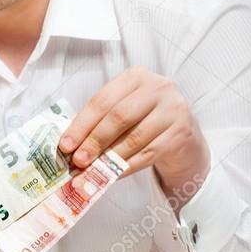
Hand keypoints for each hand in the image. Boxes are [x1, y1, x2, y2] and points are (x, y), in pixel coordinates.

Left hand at [59, 66, 210, 207]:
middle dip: (94, 141)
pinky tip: (113, 175)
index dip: (81, 124)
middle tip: (78, 161)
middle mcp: (158, 87)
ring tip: (92, 171)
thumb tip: (71, 145)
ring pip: (133, 138)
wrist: (184, 137)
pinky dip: (127, 166)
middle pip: (118, 117)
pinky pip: (148, 154)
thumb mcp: (125, 111)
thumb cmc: (145, 121)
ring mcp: (173, 109)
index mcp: (136, 77)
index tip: (65, 145)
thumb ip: (101, 121)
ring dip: (109, 158)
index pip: (102, 100)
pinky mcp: (182, 132)